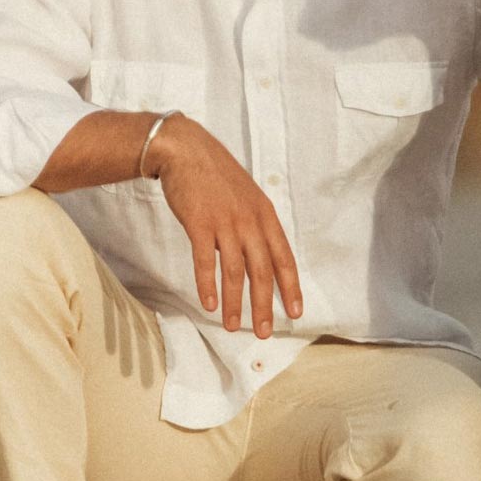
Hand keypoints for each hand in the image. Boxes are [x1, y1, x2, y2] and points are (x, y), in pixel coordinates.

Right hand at [146, 117, 301, 337]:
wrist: (185, 149)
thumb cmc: (214, 174)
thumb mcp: (246, 195)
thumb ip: (255, 222)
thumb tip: (260, 252)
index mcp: (264, 215)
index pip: (284, 257)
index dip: (290, 287)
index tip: (295, 312)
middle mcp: (249, 221)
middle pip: (262, 271)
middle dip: (264, 305)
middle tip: (263, 332)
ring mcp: (225, 222)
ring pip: (235, 271)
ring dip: (234, 302)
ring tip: (232, 326)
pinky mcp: (199, 223)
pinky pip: (205, 261)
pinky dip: (207, 284)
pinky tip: (208, 304)